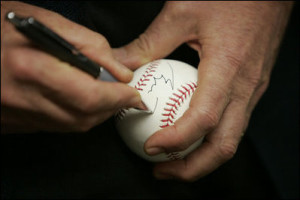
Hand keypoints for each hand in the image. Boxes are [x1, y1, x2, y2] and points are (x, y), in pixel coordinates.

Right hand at [1, 1, 144, 133]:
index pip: (90, 96)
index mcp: (30, 68)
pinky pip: (54, 126)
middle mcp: (20, 98)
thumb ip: (89, 46)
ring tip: (106, 96)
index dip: (118, 98)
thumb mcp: (46, 21)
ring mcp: (14, 115)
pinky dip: (76, 116)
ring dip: (96, 114)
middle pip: (84, 117)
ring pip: (71, 126)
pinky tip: (80, 101)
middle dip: (112, 108)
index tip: (133, 94)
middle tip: (124, 95)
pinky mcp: (11, 123)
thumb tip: (119, 72)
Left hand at [113, 1, 292, 180]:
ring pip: (231, 139)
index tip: (151, 148)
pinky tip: (190, 133)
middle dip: (192, 168)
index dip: (175, 141)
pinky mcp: (252, 88)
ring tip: (173, 159)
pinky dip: (210, 138)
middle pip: (223, 146)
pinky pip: (233, 123)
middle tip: (162, 170)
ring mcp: (251, 90)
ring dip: (201, 157)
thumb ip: (149, 43)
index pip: (202, 119)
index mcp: (228, 69)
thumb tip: (122, 66)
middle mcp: (245, 87)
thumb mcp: (181, 13)